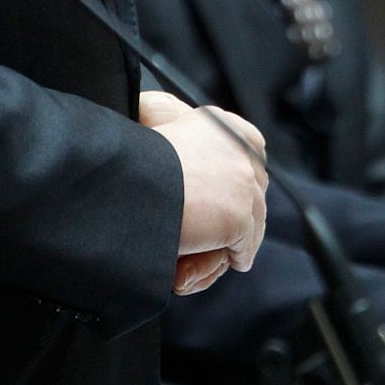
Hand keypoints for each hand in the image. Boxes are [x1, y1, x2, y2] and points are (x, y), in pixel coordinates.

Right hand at [140, 92, 266, 293]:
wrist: (127, 184)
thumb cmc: (133, 161)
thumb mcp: (163, 132)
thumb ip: (190, 139)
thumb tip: (189, 141)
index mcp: (220, 124)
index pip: (251, 144)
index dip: (245, 168)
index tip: (237, 186)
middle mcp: (237, 150)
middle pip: (257, 183)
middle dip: (248, 203)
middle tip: (234, 221)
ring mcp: (242, 184)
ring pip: (255, 216)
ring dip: (244, 233)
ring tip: (232, 246)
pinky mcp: (238, 217)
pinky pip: (246, 245)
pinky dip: (239, 255)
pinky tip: (232, 260)